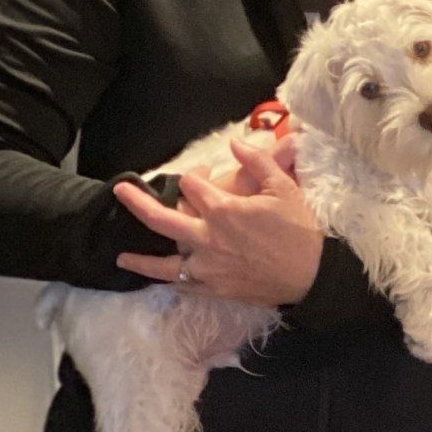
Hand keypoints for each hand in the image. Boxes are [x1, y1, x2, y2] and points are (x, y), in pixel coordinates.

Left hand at [114, 141, 324, 303]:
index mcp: (223, 210)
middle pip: (160, 219)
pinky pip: (184, 285)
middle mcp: (207, 238)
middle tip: (119, 192)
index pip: (192, 185)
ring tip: (121, 256)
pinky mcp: (215, 289)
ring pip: (164, 264)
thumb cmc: (300, 231)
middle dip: (137, 202)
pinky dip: (170, 281)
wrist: (312, 277)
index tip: (205, 174)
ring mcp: (207, 267)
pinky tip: (162, 279)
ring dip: (141, 260)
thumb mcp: (284, 188)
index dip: (196, 175)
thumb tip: (234, 143)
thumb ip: (257, 161)